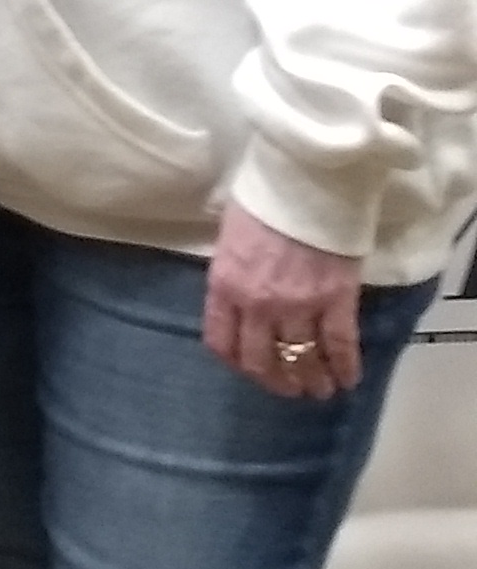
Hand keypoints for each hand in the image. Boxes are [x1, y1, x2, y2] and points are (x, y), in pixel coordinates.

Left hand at [203, 201, 364, 403]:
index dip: (236, 363)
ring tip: (319, 390)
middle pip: (260, 360)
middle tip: (289, 388)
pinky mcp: (335, 300)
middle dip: (275, 381)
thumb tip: (238, 294)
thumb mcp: (230, 235)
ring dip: (311, 380)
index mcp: (224, 285)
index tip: (249, 369)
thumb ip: (233, 272)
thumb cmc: (264, 197)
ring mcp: (297, 305)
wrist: (305, 178)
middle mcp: (256, 304)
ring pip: (300, 359)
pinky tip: (349, 379)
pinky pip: (339, 345)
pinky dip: (345, 367)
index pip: (221, 341)